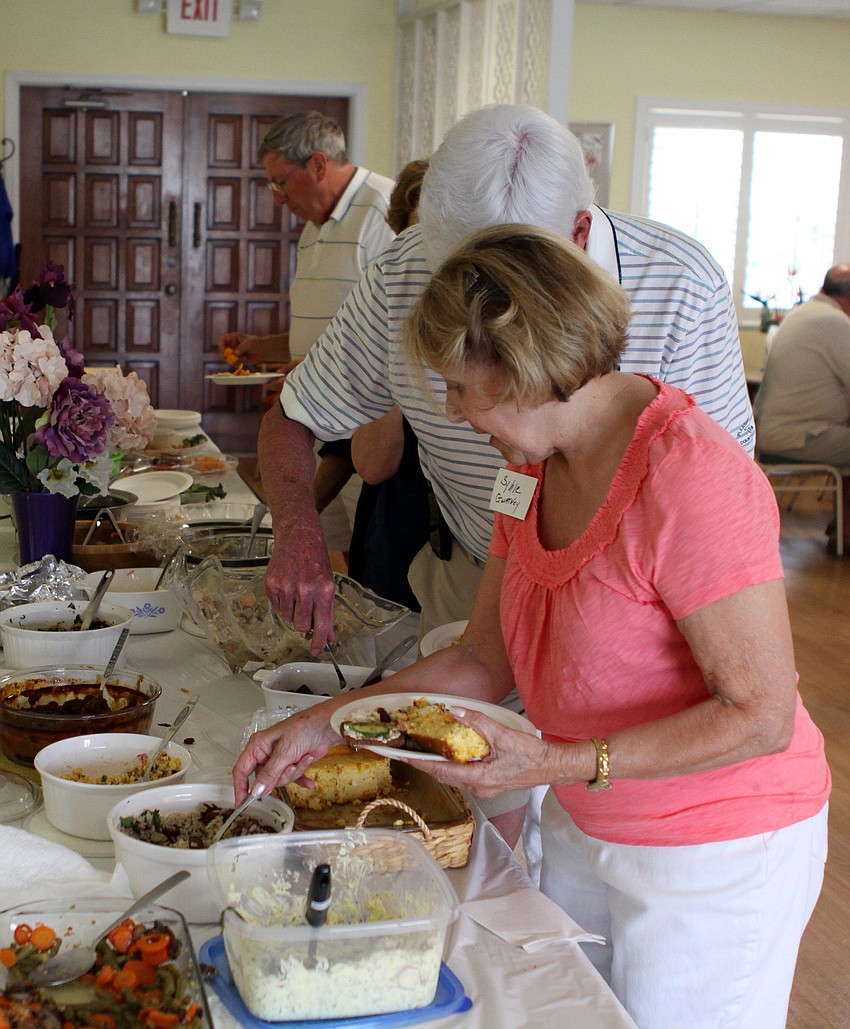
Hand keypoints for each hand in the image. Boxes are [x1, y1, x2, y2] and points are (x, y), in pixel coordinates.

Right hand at [219, 331, 254, 364]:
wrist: (263, 350)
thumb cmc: (256, 343)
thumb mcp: (250, 343)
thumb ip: (242, 347)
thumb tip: (235, 353)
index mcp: (233, 338)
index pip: (223, 340)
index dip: (221, 345)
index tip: (224, 351)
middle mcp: (231, 345)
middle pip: (223, 351)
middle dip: (226, 356)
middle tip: (232, 359)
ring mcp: (233, 353)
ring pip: (227, 358)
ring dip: (233, 361)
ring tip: (244, 359)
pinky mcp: (237, 359)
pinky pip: (233, 363)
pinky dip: (237, 364)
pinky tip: (245, 361)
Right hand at [233, 706, 338, 802]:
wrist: (328, 726)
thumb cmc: (305, 727)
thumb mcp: (285, 752)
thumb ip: (270, 773)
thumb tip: (257, 791)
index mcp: (258, 746)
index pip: (242, 770)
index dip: (240, 787)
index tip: (241, 803)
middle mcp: (266, 753)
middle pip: (264, 779)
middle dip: (280, 777)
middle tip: (292, 766)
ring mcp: (280, 759)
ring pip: (280, 780)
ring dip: (294, 773)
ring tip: (303, 759)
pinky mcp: (292, 763)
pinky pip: (292, 779)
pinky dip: (302, 779)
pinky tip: (310, 783)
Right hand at [264, 525, 336, 653]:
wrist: (299, 538)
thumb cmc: (316, 562)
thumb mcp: (329, 585)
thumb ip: (328, 612)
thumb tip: (328, 637)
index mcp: (324, 591)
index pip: (321, 625)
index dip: (319, 642)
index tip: (317, 651)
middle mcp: (305, 590)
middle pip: (301, 626)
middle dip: (303, 625)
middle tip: (305, 612)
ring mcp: (286, 587)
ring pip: (288, 618)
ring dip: (292, 611)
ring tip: (297, 593)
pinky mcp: (272, 585)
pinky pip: (276, 607)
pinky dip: (282, 602)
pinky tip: (287, 587)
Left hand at [404, 710, 557, 796]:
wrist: (552, 766)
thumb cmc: (531, 755)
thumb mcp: (503, 735)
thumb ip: (478, 722)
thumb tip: (455, 711)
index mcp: (478, 779)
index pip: (441, 771)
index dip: (421, 763)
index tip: (403, 756)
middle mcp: (478, 787)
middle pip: (444, 776)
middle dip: (426, 764)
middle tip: (410, 750)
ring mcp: (484, 787)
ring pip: (454, 776)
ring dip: (440, 764)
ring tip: (426, 750)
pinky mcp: (490, 783)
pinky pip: (465, 775)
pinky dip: (454, 764)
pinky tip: (453, 753)